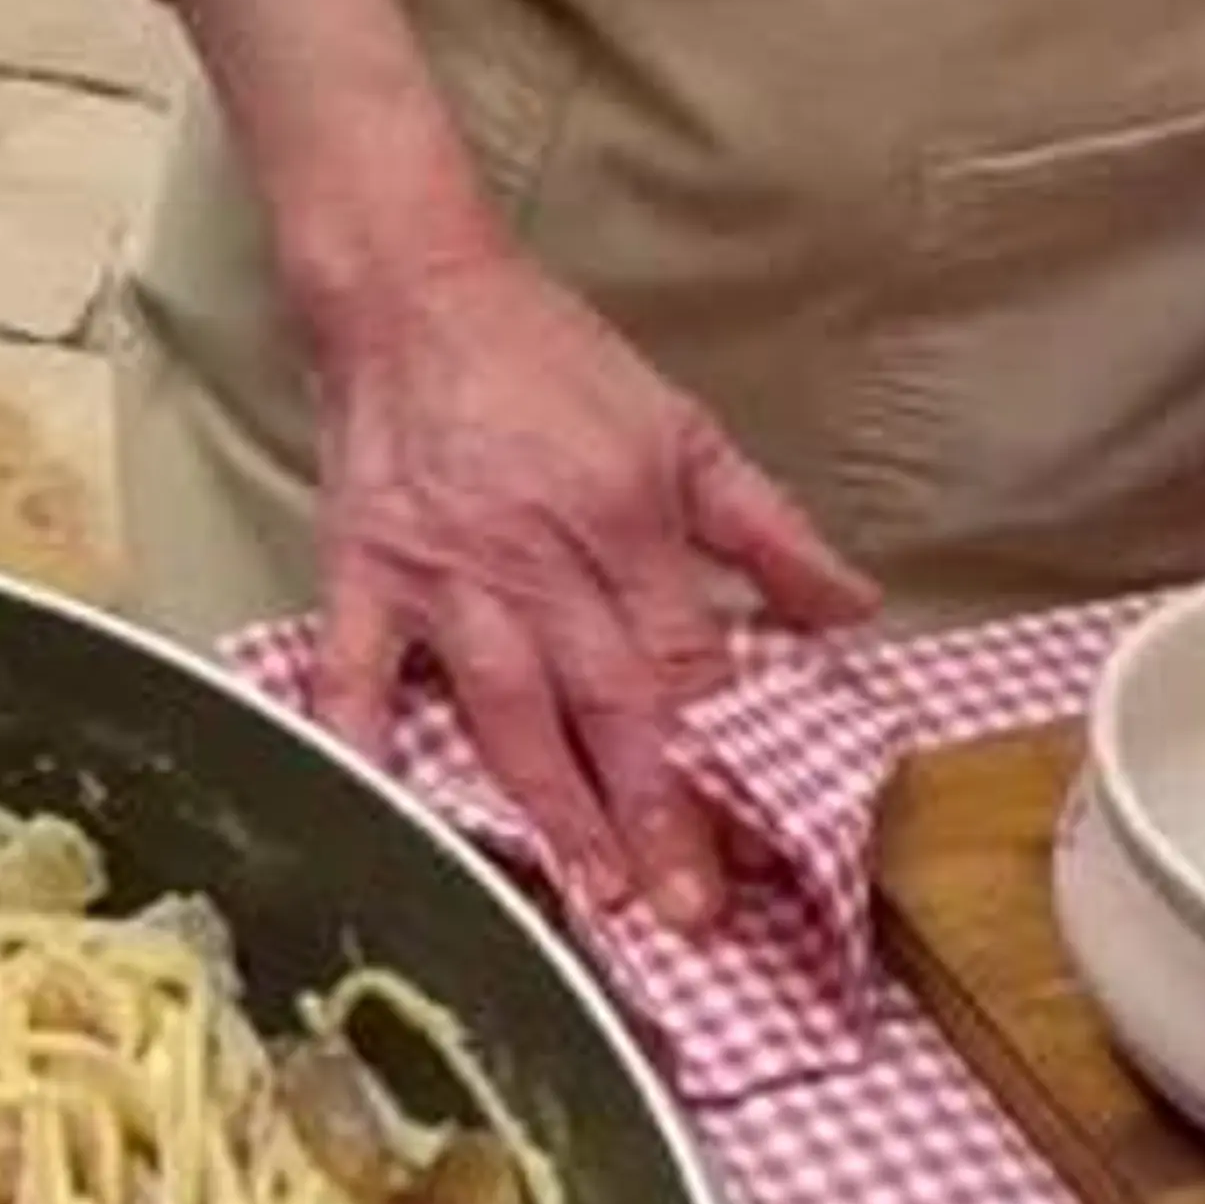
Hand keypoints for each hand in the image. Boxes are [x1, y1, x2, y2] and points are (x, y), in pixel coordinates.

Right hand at [305, 222, 874, 923]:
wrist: (412, 291)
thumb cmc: (548, 359)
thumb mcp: (682, 428)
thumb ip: (768, 531)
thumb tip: (851, 611)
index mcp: (627, 519)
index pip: (686, 660)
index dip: (721, 752)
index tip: (756, 839)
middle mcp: (539, 558)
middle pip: (608, 704)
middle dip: (652, 811)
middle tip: (685, 911)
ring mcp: (443, 575)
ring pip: (504, 709)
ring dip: (549, 806)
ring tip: (587, 892)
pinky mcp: (361, 575)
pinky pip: (354, 676)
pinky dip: (359, 747)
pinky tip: (379, 820)